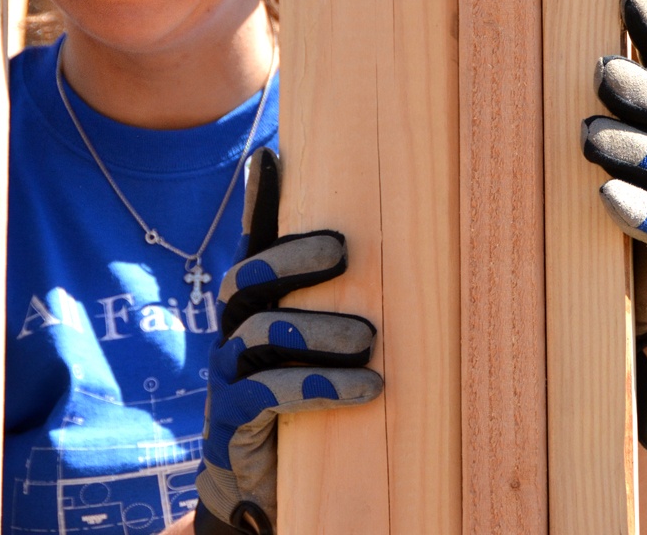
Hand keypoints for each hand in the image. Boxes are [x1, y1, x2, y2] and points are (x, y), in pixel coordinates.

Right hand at [194, 149, 383, 534]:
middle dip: (292, 259)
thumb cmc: (313, 409)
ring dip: (317, 331)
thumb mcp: (333, 352)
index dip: (258, 203)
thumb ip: (355, 309)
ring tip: (369, 342)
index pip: (255, 247)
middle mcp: (234, 335)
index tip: (272, 157)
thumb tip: (418, 257)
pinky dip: (317, 387)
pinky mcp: (233, 423)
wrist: (264, 488)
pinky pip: (264, 394)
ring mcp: (229, 378)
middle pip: (247, 279)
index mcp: (256, 309)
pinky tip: (365, 389)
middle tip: (343, 251)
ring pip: (259, 335)